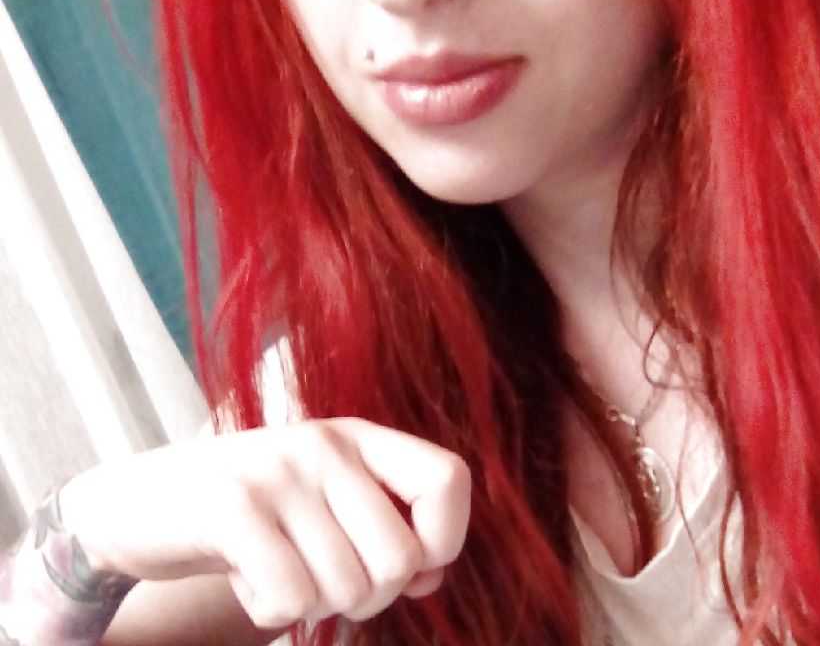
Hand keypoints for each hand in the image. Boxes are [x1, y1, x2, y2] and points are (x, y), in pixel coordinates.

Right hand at [57, 419, 470, 629]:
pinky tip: (245, 581)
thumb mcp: (323, 500)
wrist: (142, 503)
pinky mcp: (232, 510)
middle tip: (322, 579)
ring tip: (276, 570)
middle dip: (369, 597)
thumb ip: (382, 527)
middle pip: (401, 559)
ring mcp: (279, 473)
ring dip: (313, 605)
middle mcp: (325, 444)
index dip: (445, 540)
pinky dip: (269, 610)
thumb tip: (431, 574)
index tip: (413, 566)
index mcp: (357, 437)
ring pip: (346, 589)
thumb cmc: (252, 512)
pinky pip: (290, 598)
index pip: (448, 478)